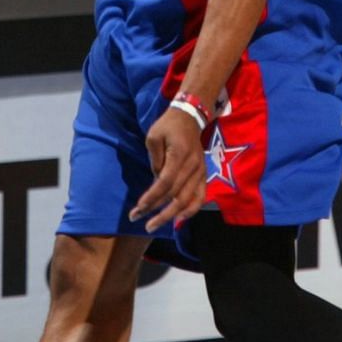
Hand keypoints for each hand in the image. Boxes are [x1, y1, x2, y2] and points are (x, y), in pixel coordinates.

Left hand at [132, 106, 205, 231]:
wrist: (189, 117)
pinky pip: (200, 197)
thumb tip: (156, 180)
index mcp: (180, 155)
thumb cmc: (168, 126)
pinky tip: (179, 219)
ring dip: (171, 215)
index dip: (152, 197)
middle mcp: (193, 166)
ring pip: (187, 199)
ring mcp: (200, 172)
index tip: (139, 207)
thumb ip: (155, 159)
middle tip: (140, 220)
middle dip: (156, 210)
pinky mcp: (203, 175)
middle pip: (175, 194)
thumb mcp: (153, 136)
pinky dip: (191, 210)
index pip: (165, 182)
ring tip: (154, 224)